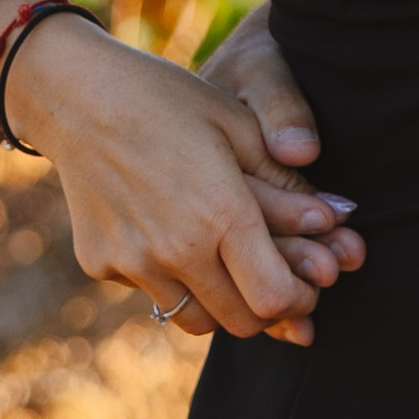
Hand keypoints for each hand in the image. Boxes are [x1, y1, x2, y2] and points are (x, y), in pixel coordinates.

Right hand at [3, 12, 361, 346]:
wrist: (78, 96)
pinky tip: (176, 239)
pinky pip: (151, 294)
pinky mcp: (102, 265)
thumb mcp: (239, 127)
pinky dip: (173, 282)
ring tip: (230, 265)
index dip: (301, 298)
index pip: (275, 298)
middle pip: (240, 322)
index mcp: (220, 213)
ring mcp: (134, 263)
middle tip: (276, 278)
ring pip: (194, 320)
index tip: (310, 280)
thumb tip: (339, 220)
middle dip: (268, 308)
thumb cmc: (170, 99)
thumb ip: (287, 185)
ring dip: (222, 304)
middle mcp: (175, 250)